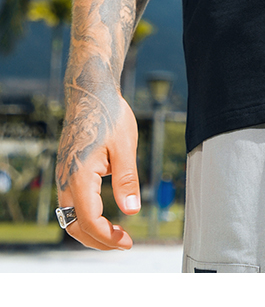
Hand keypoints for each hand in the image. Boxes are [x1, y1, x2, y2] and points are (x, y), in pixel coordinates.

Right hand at [56, 93, 140, 249]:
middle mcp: (65, 180)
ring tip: (114, 233)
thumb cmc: (108, 114)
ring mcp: (62, 175)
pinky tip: (103, 213)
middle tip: (122, 243)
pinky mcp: (65, 170)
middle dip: (98, 241)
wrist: (89, 91)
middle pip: (75, 226)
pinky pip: (69, 203)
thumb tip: (131, 211)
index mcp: (80, 177)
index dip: (108, 237)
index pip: (89, 222)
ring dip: (89, 230)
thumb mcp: (125, 146)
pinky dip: (83, 216)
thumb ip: (127, 180)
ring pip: (69, 217)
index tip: (128, 241)